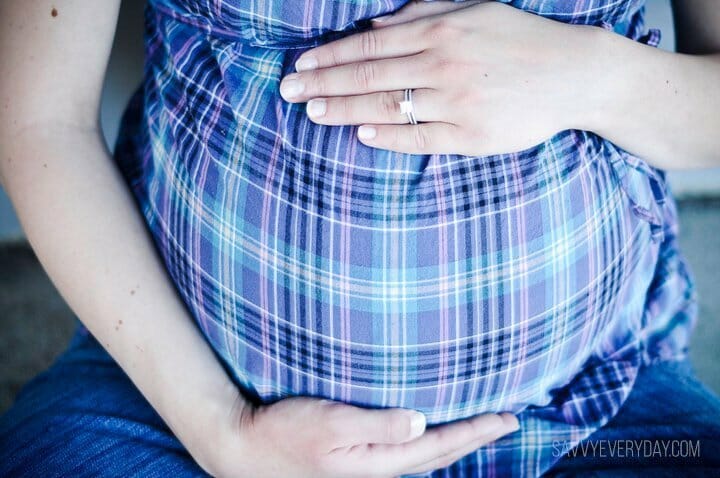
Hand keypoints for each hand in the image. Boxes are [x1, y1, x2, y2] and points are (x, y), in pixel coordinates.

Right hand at [197, 394, 518, 477]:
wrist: (244, 449)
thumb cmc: (283, 432)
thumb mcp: (330, 424)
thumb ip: (377, 426)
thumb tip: (422, 422)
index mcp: (377, 464)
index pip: (440, 446)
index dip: (476, 431)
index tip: (507, 417)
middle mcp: (377, 471)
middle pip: (439, 456)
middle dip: (474, 438)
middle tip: (506, 420)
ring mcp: (366, 469)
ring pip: (424, 458)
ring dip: (454, 442)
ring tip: (476, 426)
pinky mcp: (353, 463)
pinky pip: (405, 456)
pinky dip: (428, 443)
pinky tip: (427, 434)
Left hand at [280, 0, 599, 155]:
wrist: (574, 74)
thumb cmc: (520, 38)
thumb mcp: (474, 10)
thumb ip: (423, 13)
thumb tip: (375, 23)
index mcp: (442, 30)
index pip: (370, 45)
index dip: (330, 57)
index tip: (300, 66)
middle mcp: (444, 64)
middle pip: (369, 76)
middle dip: (323, 85)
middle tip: (288, 93)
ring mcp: (457, 102)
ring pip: (387, 107)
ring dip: (344, 110)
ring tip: (312, 115)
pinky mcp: (471, 135)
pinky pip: (420, 137)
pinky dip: (388, 135)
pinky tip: (361, 133)